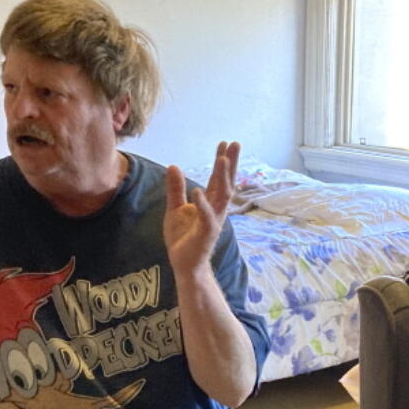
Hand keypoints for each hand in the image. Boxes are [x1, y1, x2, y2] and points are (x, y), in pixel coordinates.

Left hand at [163, 141, 239, 276]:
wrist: (185, 265)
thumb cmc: (183, 238)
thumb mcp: (174, 208)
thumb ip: (175, 189)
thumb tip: (174, 166)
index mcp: (208, 204)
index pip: (216, 180)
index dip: (221, 162)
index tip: (224, 144)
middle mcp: (215, 210)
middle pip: (225, 183)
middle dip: (230, 164)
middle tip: (234, 144)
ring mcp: (213, 221)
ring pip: (221, 197)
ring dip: (222, 178)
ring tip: (222, 160)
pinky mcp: (206, 234)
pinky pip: (206, 217)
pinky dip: (203, 204)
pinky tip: (198, 190)